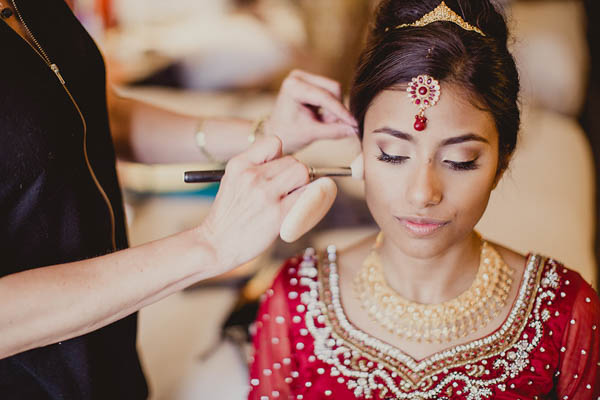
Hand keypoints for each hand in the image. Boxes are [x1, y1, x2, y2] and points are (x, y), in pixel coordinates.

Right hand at [197, 136, 309, 271]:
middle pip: (293, 161)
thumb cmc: (228, 217)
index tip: (278, 172)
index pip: (274, 142)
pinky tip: (297, 211)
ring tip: (291, 200)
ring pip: (302, 174)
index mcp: (239, 164)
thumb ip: (254, 168)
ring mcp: (264, 194)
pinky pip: (306, 197)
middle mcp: (251, 175)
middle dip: (295, 175)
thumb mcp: (232, 181)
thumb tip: (288, 163)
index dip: (282, 156)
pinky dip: (309, 201)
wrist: (215, 245)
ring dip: (303, 187)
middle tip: (288, 192)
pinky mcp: (277, 214)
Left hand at [265, 69, 358, 153]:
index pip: (324, 97)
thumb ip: (334, 131)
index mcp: (293, 86)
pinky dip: (331, 108)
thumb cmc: (287, 135)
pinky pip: (331, 93)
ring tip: (321, 123)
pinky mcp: (311, 82)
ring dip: (334, 110)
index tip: (354, 123)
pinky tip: (321, 117)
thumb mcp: (311, 134)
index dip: (341, 111)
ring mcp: (304, 78)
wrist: (275, 134)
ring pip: (334, 91)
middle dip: (336, 110)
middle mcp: (298, 77)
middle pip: (333, 89)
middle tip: (331, 126)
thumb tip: (355, 130)